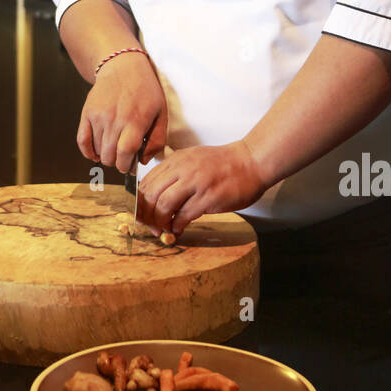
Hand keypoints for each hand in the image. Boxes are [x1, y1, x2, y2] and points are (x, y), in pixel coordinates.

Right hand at [77, 53, 167, 174]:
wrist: (123, 67)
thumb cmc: (145, 91)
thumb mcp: (160, 113)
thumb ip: (157, 140)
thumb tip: (143, 161)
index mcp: (136, 120)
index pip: (125, 153)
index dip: (126, 166)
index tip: (129, 166)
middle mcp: (115, 119)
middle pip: (110, 155)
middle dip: (117, 163)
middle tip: (123, 158)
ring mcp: (99, 116)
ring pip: (97, 150)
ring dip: (106, 156)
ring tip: (114, 149)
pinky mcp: (87, 113)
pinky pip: (82, 140)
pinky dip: (87, 152)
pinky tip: (95, 154)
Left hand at [136, 139, 265, 234]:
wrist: (251, 162)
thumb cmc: (224, 164)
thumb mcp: (193, 160)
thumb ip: (175, 173)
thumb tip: (157, 195)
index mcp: (176, 160)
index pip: (146, 182)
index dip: (140, 202)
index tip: (141, 214)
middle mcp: (183, 169)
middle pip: (151, 195)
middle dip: (146, 215)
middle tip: (149, 226)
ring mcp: (196, 183)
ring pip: (164, 205)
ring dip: (159, 222)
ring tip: (163, 230)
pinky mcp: (208, 197)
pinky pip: (184, 215)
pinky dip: (177, 225)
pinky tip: (178, 229)